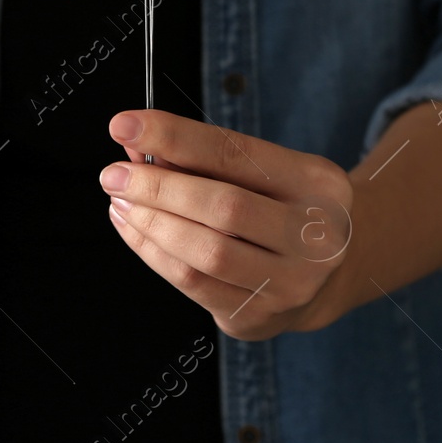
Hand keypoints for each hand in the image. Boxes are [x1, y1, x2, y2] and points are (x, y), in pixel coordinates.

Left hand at [99, 109, 353, 340]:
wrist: (327, 276)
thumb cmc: (284, 209)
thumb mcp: (265, 172)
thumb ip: (205, 158)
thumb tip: (137, 145)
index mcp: (319, 184)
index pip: (235, 153)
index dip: (175, 137)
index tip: (125, 125)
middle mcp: (315, 237)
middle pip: (222, 207)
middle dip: (158, 187)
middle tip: (114, 175)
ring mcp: (290, 285)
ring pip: (205, 252)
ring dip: (150, 223)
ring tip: (121, 201)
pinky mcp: (258, 317)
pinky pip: (192, 284)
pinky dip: (153, 253)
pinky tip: (134, 230)